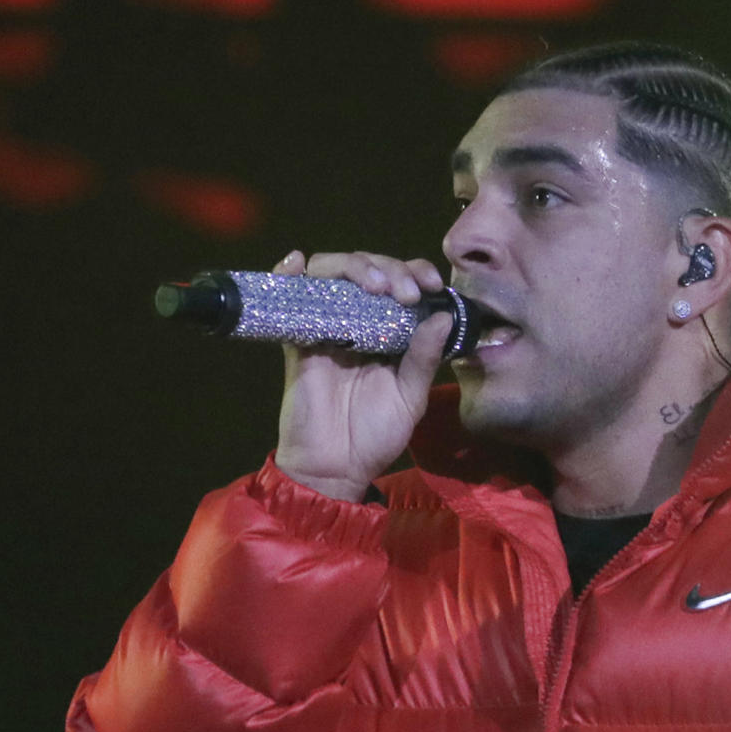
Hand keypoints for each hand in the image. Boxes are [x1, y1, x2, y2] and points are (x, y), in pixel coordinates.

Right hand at [274, 248, 454, 500]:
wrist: (335, 467)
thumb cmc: (375, 436)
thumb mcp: (411, 397)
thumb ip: (425, 357)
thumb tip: (443, 316)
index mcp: (388, 330)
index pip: (400, 281)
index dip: (414, 271)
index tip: (431, 285)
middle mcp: (357, 320)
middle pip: (367, 268)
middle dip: (390, 269)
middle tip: (405, 294)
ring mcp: (325, 325)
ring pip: (332, 272)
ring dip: (354, 266)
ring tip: (376, 287)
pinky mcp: (297, 337)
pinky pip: (286, 297)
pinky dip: (287, 272)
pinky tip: (297, 263)